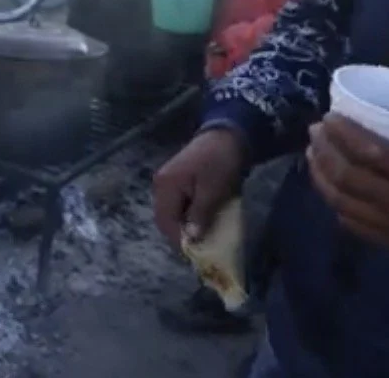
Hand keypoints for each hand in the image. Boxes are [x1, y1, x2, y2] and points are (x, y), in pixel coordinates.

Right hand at [153, 128, 246, 246]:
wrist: (228, 134)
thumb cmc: (220, 162)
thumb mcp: (213, 191)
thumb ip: (199, 215)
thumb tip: (190, 239)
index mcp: (165, 186)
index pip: (165, 222)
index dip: (179, 240)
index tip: (197, 254)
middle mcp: (160, 185)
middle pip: (165, 218)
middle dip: (181, 234)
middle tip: (200, 247)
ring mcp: (167, 181)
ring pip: (171, 213)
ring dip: (185, 225)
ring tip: (202, 236)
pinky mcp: (177, 180)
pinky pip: (178, 204)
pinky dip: (188, 215)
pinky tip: (201, 220)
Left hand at [308, 114, 388, 283]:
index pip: (373, 153)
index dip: (345, 133)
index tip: (329, 116)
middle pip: (348, 177)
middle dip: (325, 150)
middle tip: (314, 130)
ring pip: (342, 202)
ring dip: (321, 175)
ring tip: (312, 154)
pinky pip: (352, 224)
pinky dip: (335, 202)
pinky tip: (329, 188)